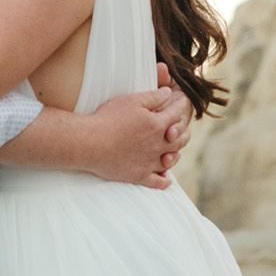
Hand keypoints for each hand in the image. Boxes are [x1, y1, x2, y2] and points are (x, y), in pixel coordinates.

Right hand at [88, 73, 193, 188]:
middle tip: (184, 130)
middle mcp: (158, 144)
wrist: (90, 143)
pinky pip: (157, 182)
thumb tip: (169, 93)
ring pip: (171, 161)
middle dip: (184, 133)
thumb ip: (153, 97)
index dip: (182, 106)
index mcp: (157, 124)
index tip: (184, 101)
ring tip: (175, 153)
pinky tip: (166, 180)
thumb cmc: (108, 118)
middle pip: (179, 140)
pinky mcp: (139, 175)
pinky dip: (164, 181)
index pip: (177, 114)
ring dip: (176, 155)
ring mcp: (149, 162)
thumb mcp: (131, 101)